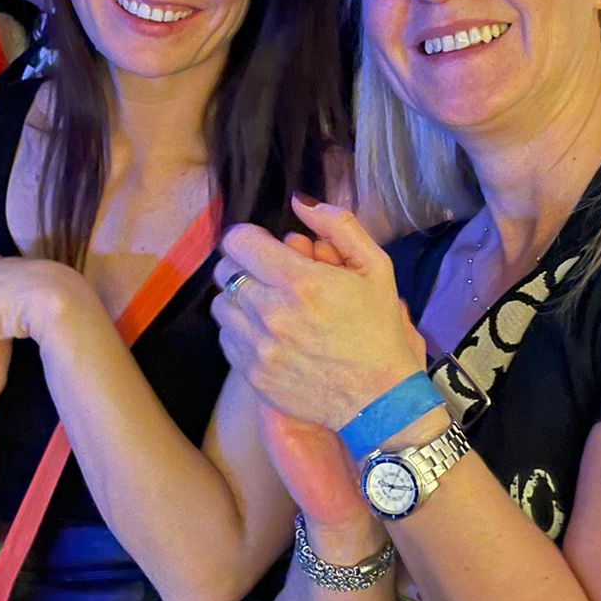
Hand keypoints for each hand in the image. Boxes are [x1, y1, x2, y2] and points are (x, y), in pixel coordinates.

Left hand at [247, 233, 376, 530]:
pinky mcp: (252, 374)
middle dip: (245, 267)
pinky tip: (269, 335)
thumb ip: (337, 226)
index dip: (250, 238)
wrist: (379, 399)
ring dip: (240, 300)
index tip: (265, 247)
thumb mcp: (375, 268)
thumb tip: (299, 201)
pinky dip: (241, 331)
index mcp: (301, 282)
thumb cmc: (378, 330)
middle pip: (225, 271)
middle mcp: (272, 313)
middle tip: (270, 277)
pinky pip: (226, 338)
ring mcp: (258, 347)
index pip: (238, 241)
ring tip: (269, 307)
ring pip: (221, 305)